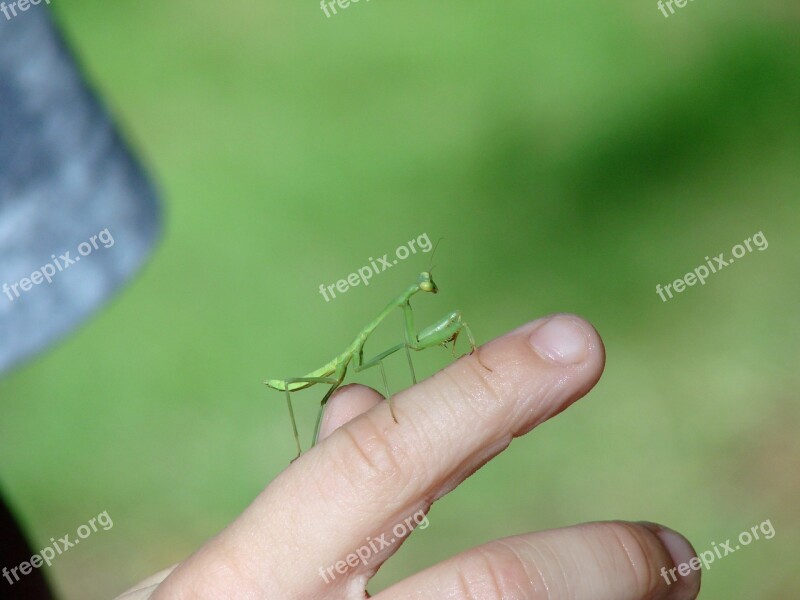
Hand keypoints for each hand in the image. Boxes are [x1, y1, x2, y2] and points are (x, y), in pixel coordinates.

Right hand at [117, 314, 700, 599]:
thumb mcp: (218, 570)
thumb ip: (298, 494)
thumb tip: (362, 397)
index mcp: (242, 582)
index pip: (378, 463)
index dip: (482, 394)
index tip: (578, 342)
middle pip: (491, 594)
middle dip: (603, 566)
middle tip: (678, 554)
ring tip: (663, 596)